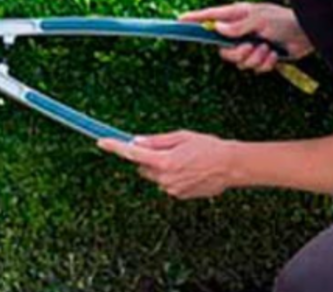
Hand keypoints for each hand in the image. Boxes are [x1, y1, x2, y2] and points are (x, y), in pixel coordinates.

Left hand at [97, 130, 235, 199]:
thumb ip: (157, 141)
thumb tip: (136, 142)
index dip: (115, 147)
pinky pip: (168, 183)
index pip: (132, 154)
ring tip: (185, 159)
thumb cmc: (208, 147)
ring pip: (156, 176)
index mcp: (164, 162)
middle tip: (168, 148)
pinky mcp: (179, 196)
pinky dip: (173, 176)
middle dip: (148, 158)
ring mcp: (171, 189)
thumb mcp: (182, 137)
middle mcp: (165, 179)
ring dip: (162, 167)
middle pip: (143, 167)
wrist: (231, 166)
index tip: (102, 142)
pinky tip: (190, 169)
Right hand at [179, 2, 313, 72]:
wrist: (307, 34)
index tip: (179, 21)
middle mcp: (240, 30)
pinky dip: (265, 63)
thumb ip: (236, 25)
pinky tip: (275, 54)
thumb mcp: (259, 19)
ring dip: (255, 58)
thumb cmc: (283, 20)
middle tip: (251, 47)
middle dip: (238, 53)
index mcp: (237, 15)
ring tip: (267, 49)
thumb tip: (215, 27)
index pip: (210, 17)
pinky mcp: (260, 57)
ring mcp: (249, 44)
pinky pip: (254, 67)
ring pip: (239, 62)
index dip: (194, 19)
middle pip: (223, 50)